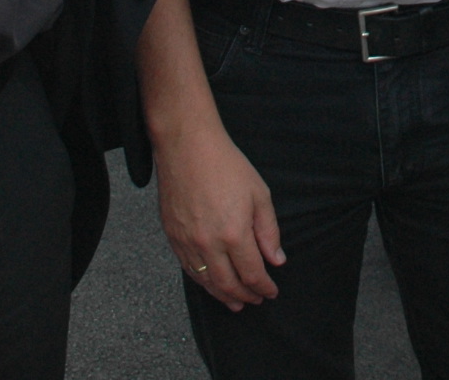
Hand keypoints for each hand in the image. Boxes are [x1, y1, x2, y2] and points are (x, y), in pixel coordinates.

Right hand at [153, 120, 286, 310]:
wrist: (187, 147)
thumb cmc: (226, 165)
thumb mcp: (259, 194)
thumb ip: (268, 231)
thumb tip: (276, 259)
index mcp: (234, 233)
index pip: (252, 274)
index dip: (264, 287)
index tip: (271, 291)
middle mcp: (208, 243)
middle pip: (229, 284)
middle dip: (245, 296)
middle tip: (256, 301)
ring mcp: (187, 242)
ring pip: (206, 281)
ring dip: (223, 295)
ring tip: (235, 303)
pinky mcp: (172, 236)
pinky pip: (188, 269)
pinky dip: (202, 282)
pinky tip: (211, 283)